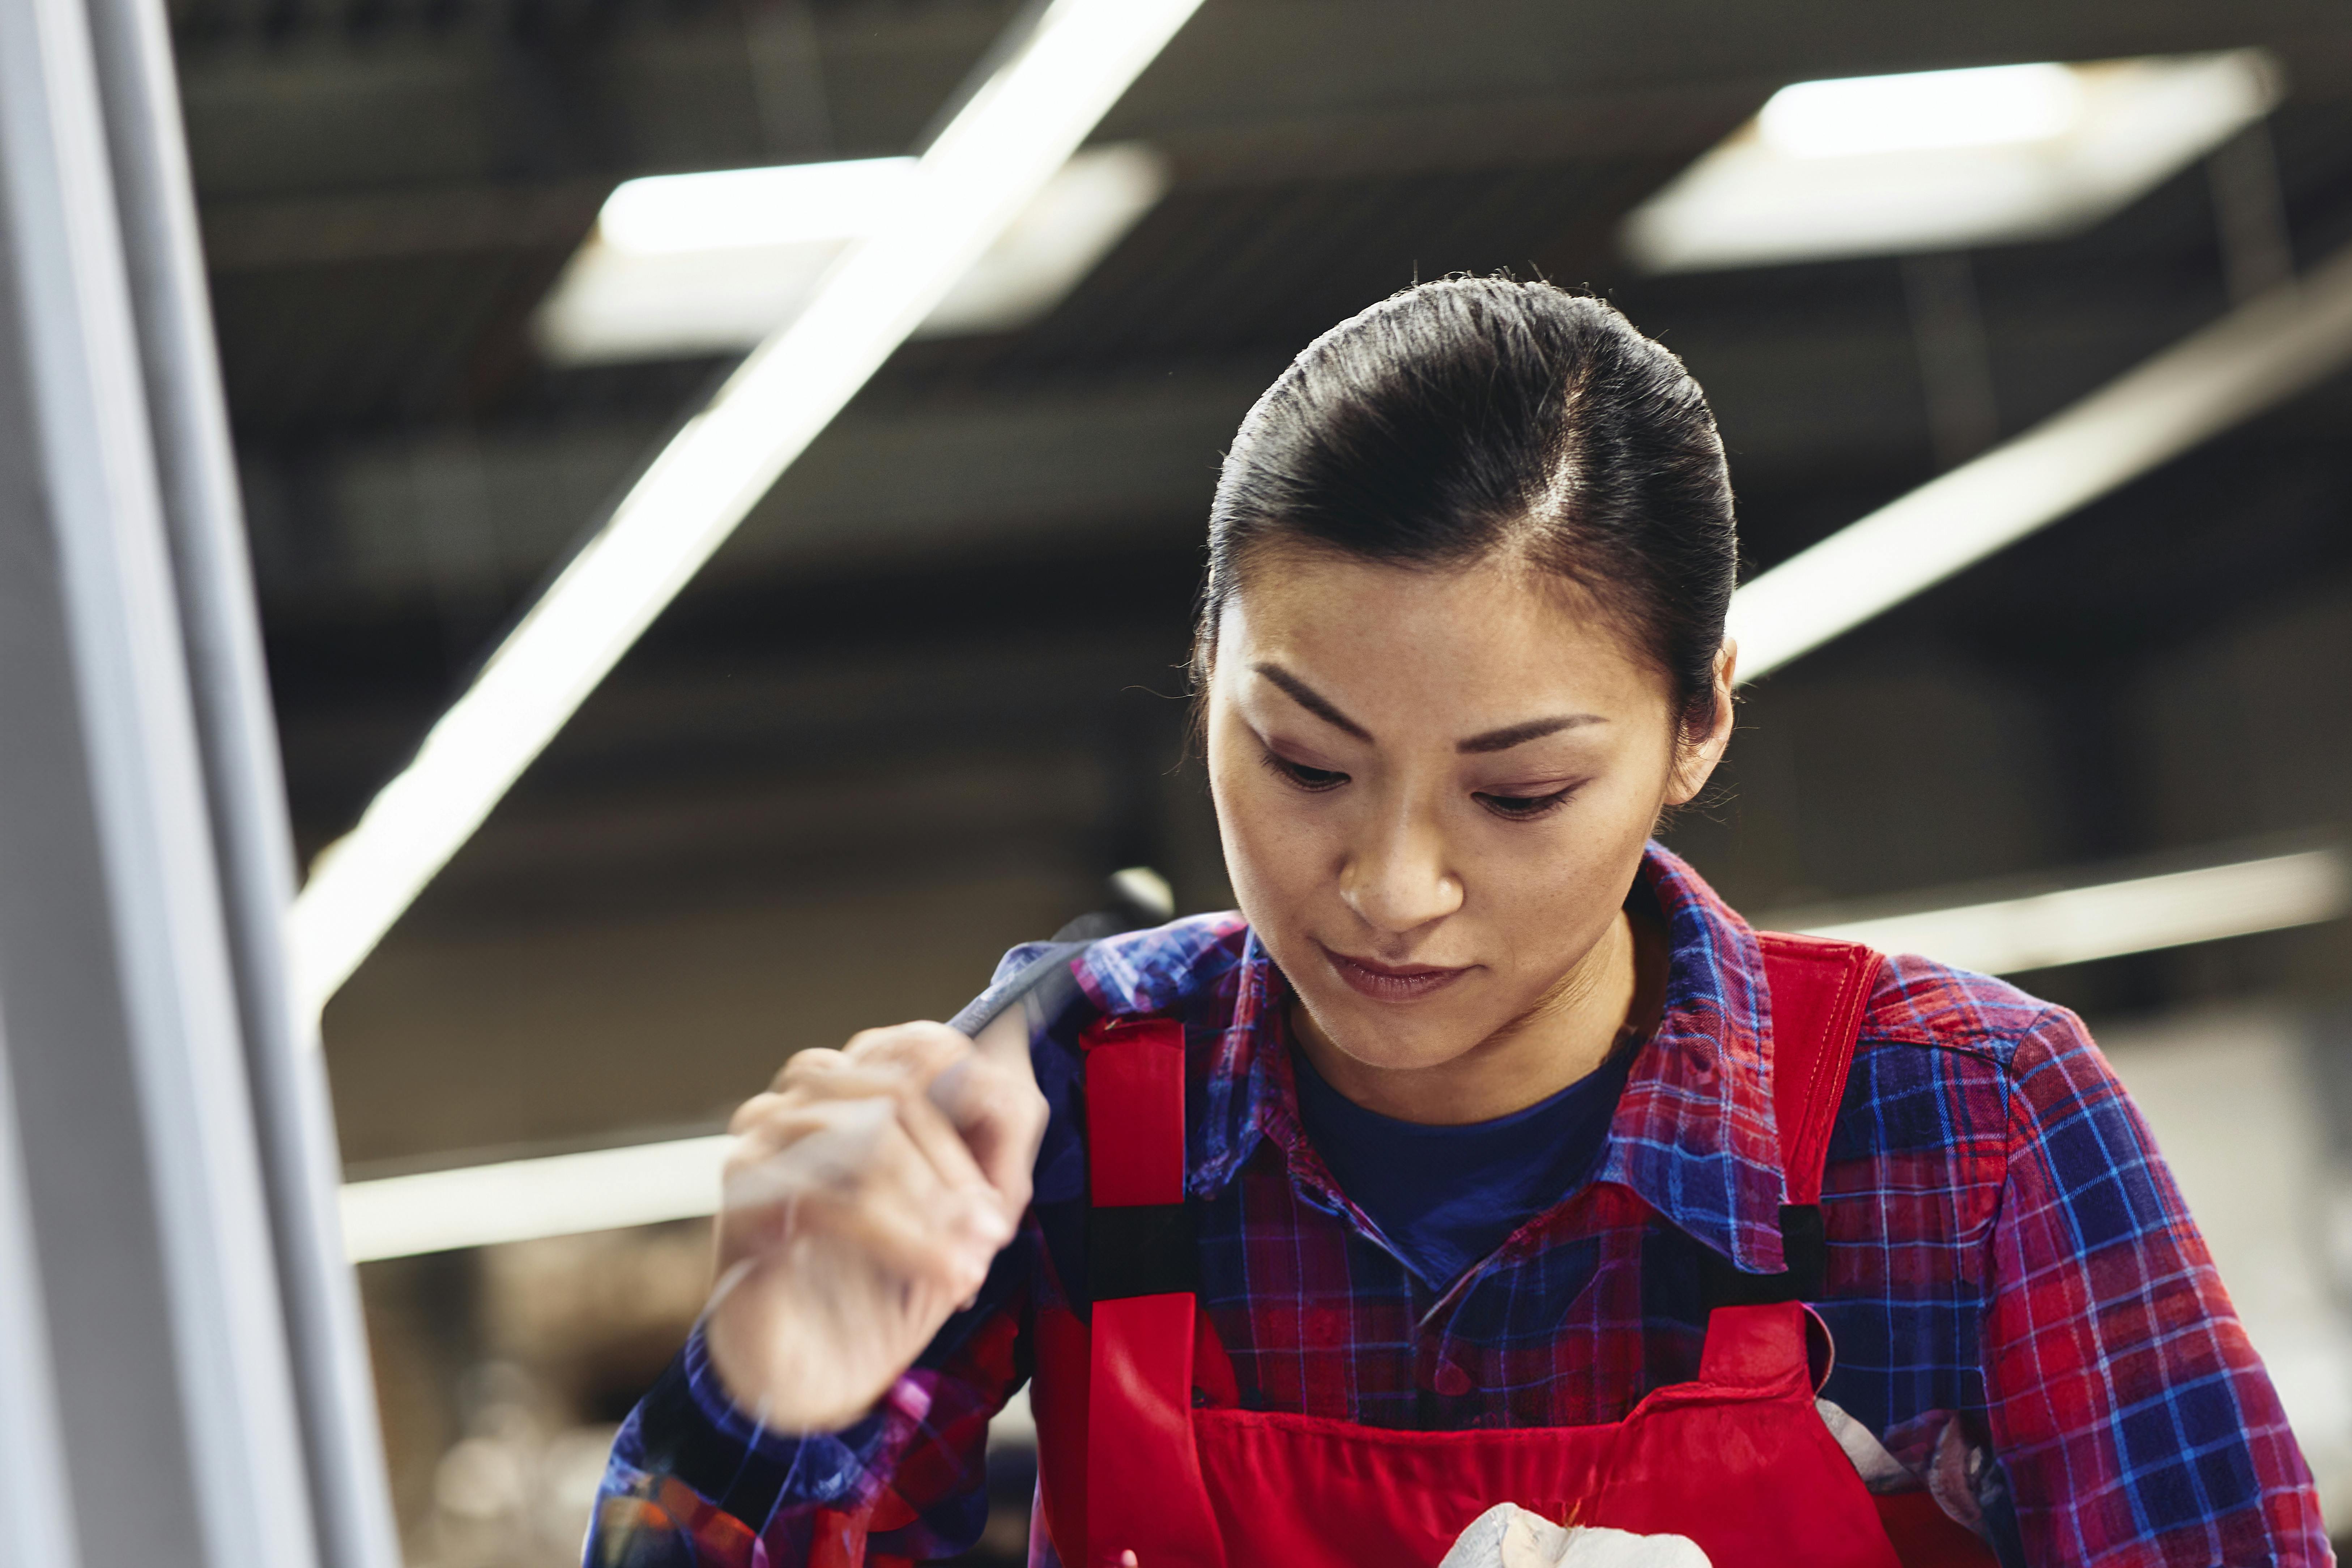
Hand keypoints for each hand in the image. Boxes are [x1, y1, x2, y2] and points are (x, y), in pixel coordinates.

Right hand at [703, 1012, 1047, 1431]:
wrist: (811, 1378)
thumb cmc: (883, 1289)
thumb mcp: (955, 1221)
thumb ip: (984, 1163)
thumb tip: (1014, 1098)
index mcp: (854, 1095)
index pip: (921, 1053)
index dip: (977, 1104)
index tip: (1008, 1183)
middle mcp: (801, 1104)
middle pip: (896, 1094)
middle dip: (955, 1169)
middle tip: (990, 1234)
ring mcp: (764, 1146)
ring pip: (862, 1138)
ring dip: (927, 1203)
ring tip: (965, 1263)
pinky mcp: (743, 1201)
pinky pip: (823, 1198)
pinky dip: (894, 1235)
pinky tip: (932, 1269)